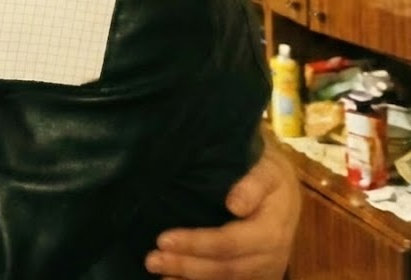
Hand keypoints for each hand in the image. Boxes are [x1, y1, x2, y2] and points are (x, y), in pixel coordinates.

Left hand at [144, 143, 300, 278]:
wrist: (287, 192)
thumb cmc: (271, 174)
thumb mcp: (267, 169)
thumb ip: (253, 184)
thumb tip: (234, 204)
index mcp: (271, 231)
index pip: (228, 243)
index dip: (196, 244)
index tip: (164, 239)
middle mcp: (270, 258)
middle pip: (224, 268)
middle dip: (186, 265)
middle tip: (152, 259)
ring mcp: (264, 272)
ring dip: (189, 279)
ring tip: (158, 272)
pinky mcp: (257, 277)